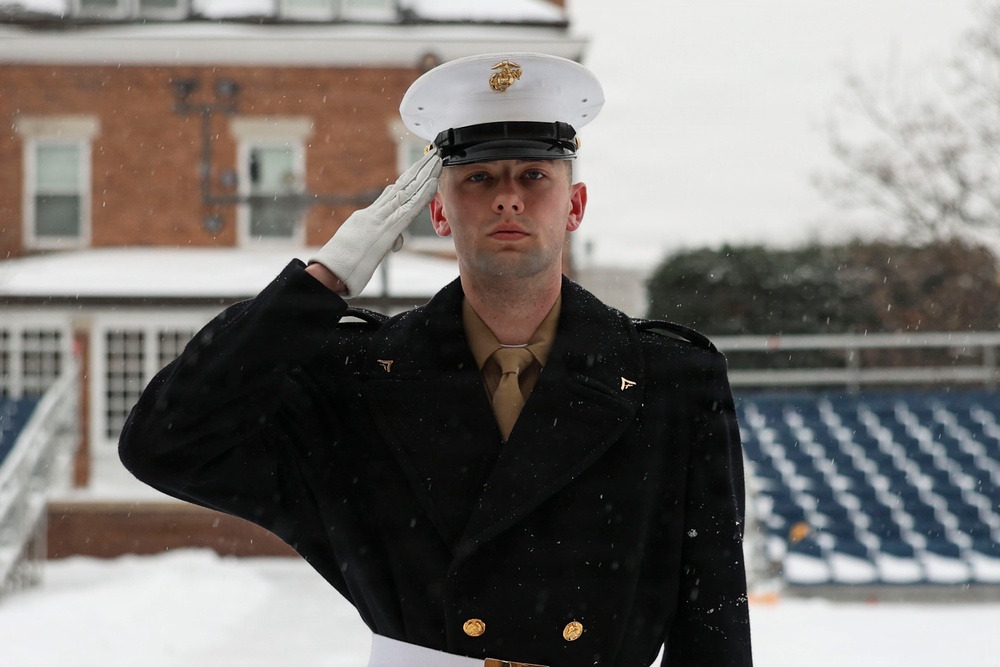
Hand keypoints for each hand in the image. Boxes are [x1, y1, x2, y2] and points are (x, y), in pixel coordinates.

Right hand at [309, 148, 441, 296]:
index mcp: (367, 217)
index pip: (392, 195)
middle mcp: (374, 213)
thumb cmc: (342, 267)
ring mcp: (380, 219)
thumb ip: (379, 242)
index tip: (417, 168)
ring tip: (436, 160)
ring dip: (424, 176)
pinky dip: (421, 196)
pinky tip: (432, 184)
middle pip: (401, 188)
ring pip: (406, 193)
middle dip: (418, 171)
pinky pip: (408, 210)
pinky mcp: (387, 229)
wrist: (330, 271)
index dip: (407, 180)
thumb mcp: (361, 250)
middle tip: (432, 155)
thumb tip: (395, 242)